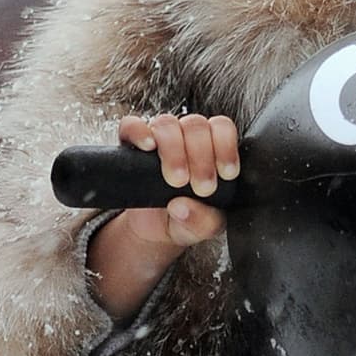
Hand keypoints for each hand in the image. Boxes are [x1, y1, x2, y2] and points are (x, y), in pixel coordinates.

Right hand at [86, 113, 239, 319]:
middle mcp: (188, 139)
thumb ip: (204, 224)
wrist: (148, 234)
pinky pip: (133, 126)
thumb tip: (189, 207)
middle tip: (197, 185)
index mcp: (212, 151)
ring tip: (172, 180)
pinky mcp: (131, 146)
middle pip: (198, 123)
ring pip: (170, 122)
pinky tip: (146, 147)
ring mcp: (159, 141)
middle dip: (200, 154)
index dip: (225, 147)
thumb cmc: (181, 224)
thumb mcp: (197, 230)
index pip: (224, 129)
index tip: (223, 175)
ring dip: (174, 149)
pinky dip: (140, 131)